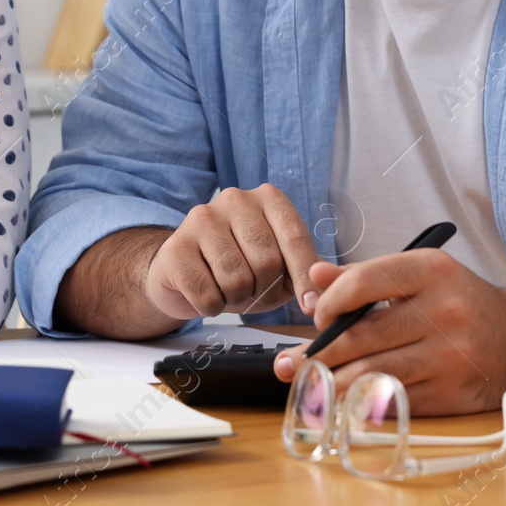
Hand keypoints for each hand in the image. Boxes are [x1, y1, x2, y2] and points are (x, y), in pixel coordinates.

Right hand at [142, 184, 321, 321]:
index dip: (305, 277)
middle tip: (254, 290)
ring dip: (237, 299)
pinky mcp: (175, 247)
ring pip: (236, 280)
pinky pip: (206, 295)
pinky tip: (207, 294)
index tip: (312, 306)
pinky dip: (212, 307)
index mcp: (268, 198)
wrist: (184, 271)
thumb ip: (307, 271)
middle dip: (265, 290)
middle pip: (267, 262)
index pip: (294, 238)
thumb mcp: (281, 266)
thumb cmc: (240, 267)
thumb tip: (329, 287)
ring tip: (229, 289)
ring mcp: (201, 219)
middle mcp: (234, 199)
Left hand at [270, 252, 505, 415]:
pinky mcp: (453, 393)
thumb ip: (365, 275)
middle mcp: (444, 311)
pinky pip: (396, 400)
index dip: (329, 303)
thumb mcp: (421, 274)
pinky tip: (343, 403)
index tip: (318, 317)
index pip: (362, 283)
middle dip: (318, 352)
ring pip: (374, 373)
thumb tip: (315, 278)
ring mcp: (450, 355)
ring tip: (309, 386)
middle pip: (362, 336)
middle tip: (291, 362)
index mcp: (431, 271)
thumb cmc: (461, 302)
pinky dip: (364, 403)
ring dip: (332, 384)